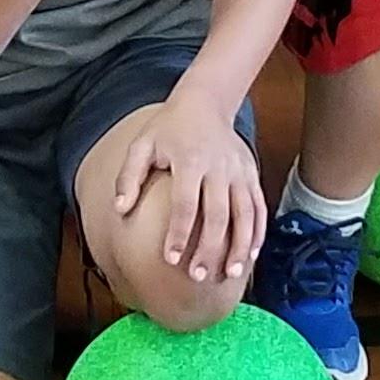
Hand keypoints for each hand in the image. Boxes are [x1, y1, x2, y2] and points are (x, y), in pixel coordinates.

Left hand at [106, 105, 266, 283]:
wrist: (205, 103)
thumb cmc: (168, 128)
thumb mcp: (142, 144)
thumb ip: (129, 176)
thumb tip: (120, 209)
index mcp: (190, 159)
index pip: (186, 204)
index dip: (179, 233)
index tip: (171, 259)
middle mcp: (218, 167)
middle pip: (218, 214)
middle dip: (209, 248)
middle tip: (197, 276)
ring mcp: (239, 171)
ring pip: (244, 214)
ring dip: (238, 246)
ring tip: (229, 274)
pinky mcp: (251, 174)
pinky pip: (258, 207)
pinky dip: (257, 232)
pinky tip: (250, 255)